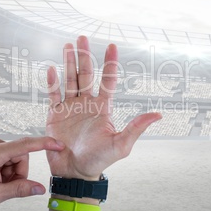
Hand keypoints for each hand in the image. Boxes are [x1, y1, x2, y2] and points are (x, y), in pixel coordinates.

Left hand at [0, 135, 64, 210]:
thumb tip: (39, 188)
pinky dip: (3, 166)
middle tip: (4, 185)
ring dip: (9, 171)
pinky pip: (5, 154)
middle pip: (20, 156)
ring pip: (14, 156)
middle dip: (17, 172)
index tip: (58, 144)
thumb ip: (20, 190)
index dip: (45, 144)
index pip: (26, 145)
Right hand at [45, 36, 161, 180]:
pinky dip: (52, 82)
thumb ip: (136, 128)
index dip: (110, 62)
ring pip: (69, 80)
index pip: (107, 80)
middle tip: (82, 37)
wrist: (75, 173)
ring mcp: (70, 108)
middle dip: (84, 55)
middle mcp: (86, 103)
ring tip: (68, 46)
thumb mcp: (120, 145)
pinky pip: (53, 95)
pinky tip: (52, 69)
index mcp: (102, 107)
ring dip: (68, 63)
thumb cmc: (99, 161)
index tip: (112, 45)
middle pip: (85, 74)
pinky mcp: (55, 115)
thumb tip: (158, 114)